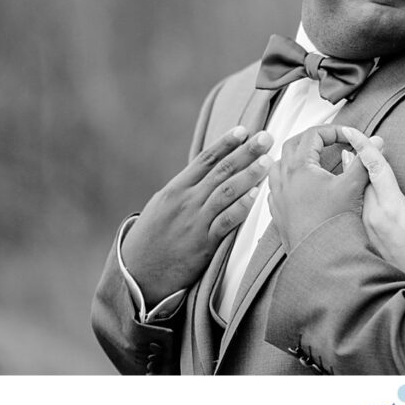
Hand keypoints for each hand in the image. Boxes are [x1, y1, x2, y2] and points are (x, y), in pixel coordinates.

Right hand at [121, 126, 273, 306]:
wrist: (136, 274)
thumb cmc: (151, 239)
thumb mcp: (162, 206)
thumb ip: (184, 189)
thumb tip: (205, 174)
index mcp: (176, 189)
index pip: (205, 160)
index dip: (225, 143)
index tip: (244, 130)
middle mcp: (186, 200)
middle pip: (221, 171)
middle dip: (246, 152)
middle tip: (266, 137)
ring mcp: (195, 221)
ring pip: (226, 192)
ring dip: (249, 175)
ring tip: (268, 160)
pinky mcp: (203, 243)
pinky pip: (225, 221)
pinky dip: (241, 207)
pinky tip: (255, 195)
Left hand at [267, 125, 369, 252]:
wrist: (319, 256)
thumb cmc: (332, 224)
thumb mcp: (353, 186)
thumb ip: (364, 161)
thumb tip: (375, 143)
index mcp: (299, 167)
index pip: (313, 134)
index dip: (333, 131)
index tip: (348, 137)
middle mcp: (284, 178)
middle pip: (293, 144)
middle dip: (313, 139)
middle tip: (331, 142)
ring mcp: (278, 196)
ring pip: (279, 165)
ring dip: (296, 158)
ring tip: (313, 161)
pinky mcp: (278, 212)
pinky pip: (276, 188)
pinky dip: (287, 180)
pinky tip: (299, 187)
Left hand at [341, 128, 404, 306]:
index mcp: (392, 209)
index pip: (373, 168)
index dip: (364, 146)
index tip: (352, 130)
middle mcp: (372, 218)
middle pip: (356, 178)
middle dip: (352, 156)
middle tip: (348, 139)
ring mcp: (365, 230)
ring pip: (351, 195)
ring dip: (346, 174)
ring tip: (341, 158)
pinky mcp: (362, 240)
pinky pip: (349, 211)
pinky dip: (344, 194)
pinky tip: (343, 190)